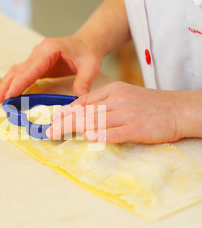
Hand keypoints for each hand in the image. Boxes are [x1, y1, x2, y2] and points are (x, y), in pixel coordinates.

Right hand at [0, 35, 102, 102]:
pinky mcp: (36, 65)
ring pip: (16, 71)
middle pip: (19, 70)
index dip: (20, 82)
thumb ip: (84, 81)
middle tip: (1, 101)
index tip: (10, 94)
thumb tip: (80, 98)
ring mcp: (35, 58)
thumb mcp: (90, 66)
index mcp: (49, 50)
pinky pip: (22, 74)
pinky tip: (8, 94)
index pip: (31, 68)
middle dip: (9, 86)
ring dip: (7, 85)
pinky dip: (13, 84)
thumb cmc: (88, 53)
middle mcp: (38, 52)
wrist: (86, 43)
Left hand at [47, 81, 186, 143]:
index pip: (85, 100)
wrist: (178, 109)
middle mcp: (118, 100)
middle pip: (86, 111)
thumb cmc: (151, 105)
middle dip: (64, 122)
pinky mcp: (137, 127)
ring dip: (75, 128)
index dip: (67, 111)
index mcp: (114, 90)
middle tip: (49, 131)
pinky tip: (89, 137)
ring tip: (59, 135)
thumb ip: (106, 103)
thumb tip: (84, 114)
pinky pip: (116, 132)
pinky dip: (102, 135)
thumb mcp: (126, 96)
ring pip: (96, 121)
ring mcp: (127, 114)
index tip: (53, 119)